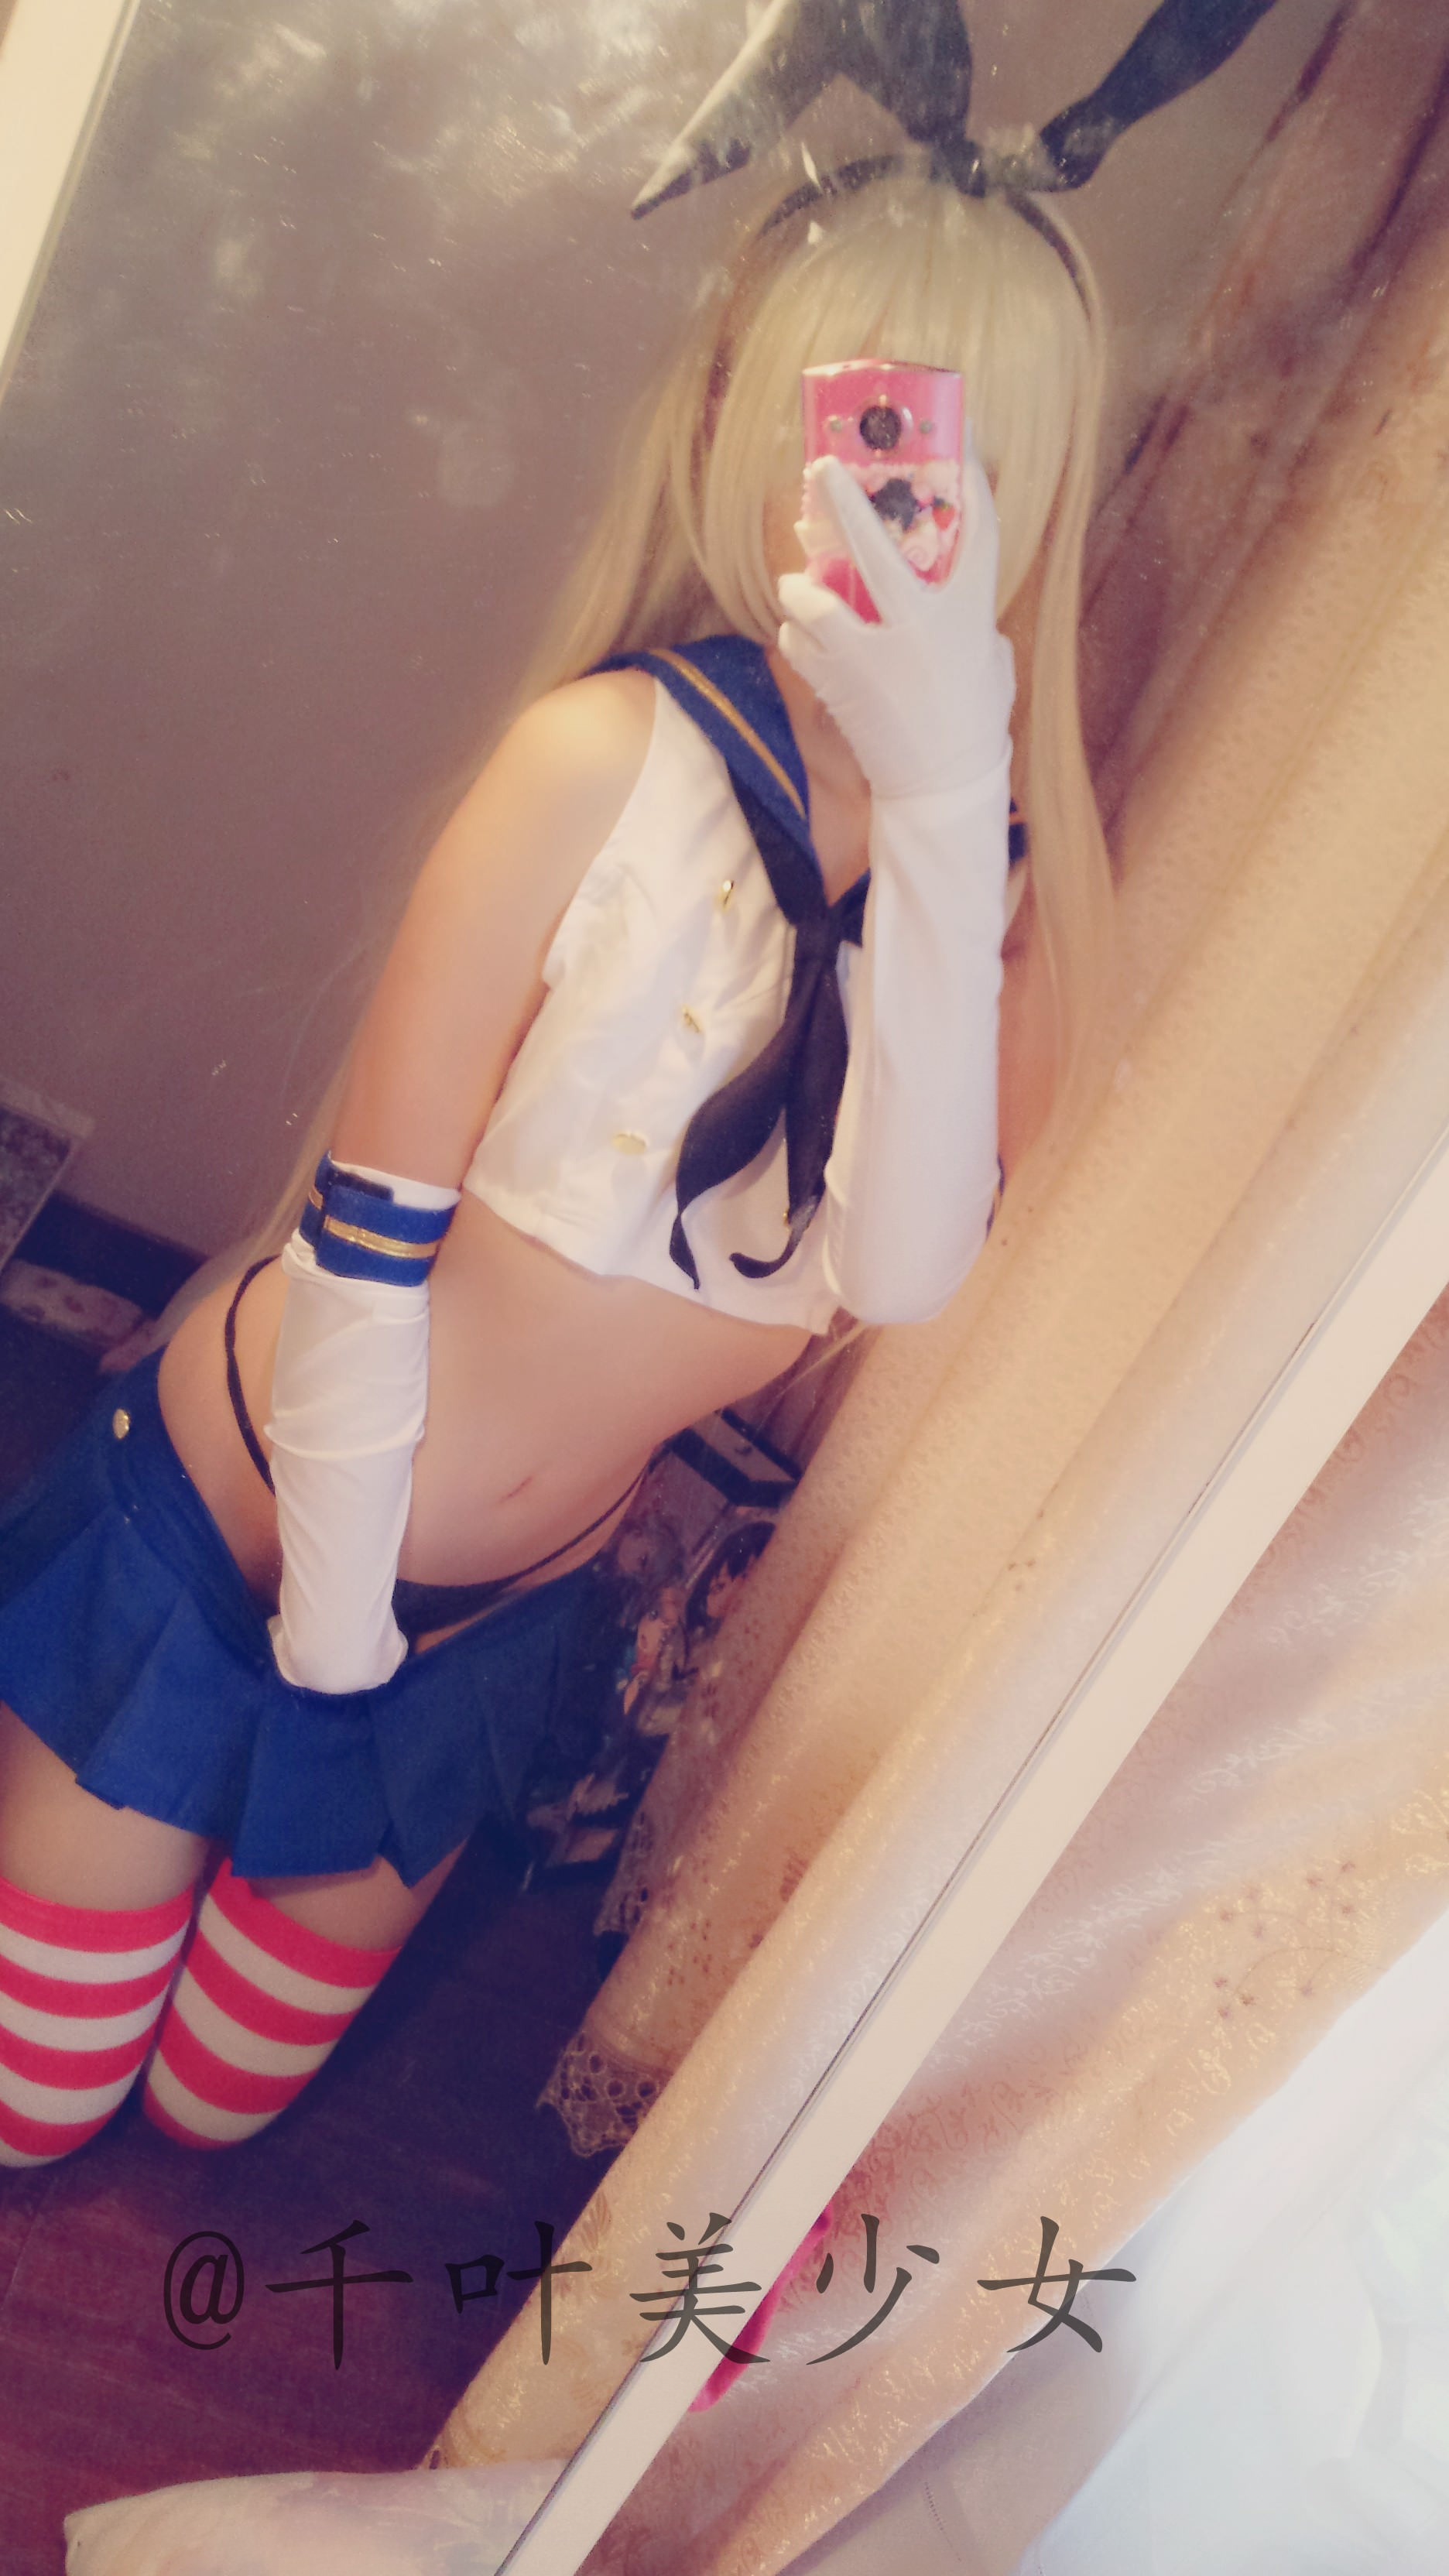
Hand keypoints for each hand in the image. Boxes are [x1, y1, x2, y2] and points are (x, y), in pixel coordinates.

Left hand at [776, 444, 1013, 800]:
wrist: (940, 785)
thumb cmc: (972, 719)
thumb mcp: (989, 656)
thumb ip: (968, 614)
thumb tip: (944, 581)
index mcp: (969, 612)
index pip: (979, 529)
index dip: (971, 476)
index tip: (961, 433)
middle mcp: (920, 626)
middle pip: (878, 546)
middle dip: (845, 501)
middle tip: (823, 467)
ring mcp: (873, 656)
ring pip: (814, 598)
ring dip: (802, 589)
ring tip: (802, 586)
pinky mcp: (838, 685)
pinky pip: (797, 641)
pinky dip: (796, 635)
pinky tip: (805, 639)